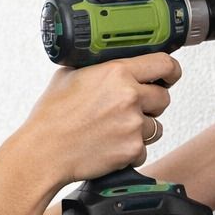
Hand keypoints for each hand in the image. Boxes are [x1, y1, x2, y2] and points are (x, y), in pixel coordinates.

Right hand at [20, 53, 181, 184]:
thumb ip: (95, 67)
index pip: (164, 63)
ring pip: (156, 126)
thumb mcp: (69, 75)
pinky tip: (110, 146)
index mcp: (117, 72)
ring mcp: (133, 124)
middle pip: (163, 97)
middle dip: (151, 104)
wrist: (44, 151)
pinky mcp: (132, 149)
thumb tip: (106, 63)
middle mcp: (129, 96)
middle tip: (130, 109)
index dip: (170, 70)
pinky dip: (131, 150)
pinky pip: (144, 149)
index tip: (169, 75)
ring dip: (140, 129)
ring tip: (113, 130)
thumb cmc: (51, 117)